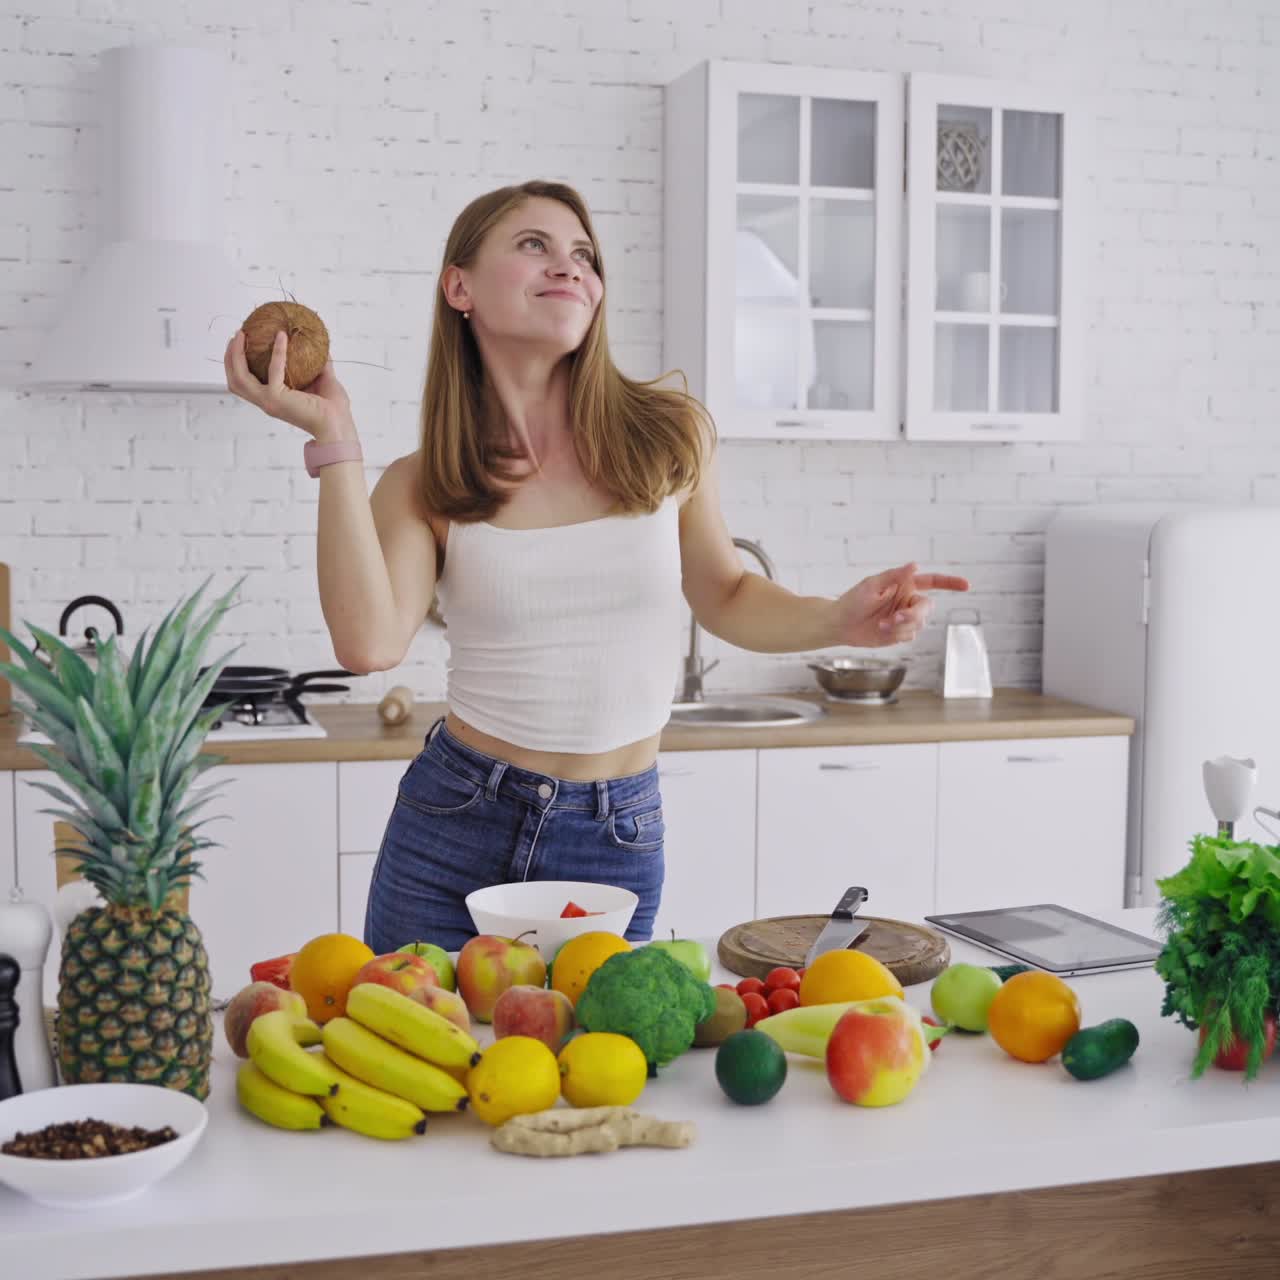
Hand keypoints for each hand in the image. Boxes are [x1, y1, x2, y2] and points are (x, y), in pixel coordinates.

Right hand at [223, 329, 356, 442]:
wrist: (338, 425)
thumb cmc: (333, 409)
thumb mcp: (323, 380)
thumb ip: (320, 363)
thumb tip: (322, 345)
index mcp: (272, 399)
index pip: (244, 383)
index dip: (237, 364)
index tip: (240, 343)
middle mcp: (266, 402)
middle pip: (234, 380)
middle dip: (229, 357)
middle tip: (236, 336)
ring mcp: (268, 401)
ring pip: (239, 377)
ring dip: (237, 354)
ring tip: (242, 334)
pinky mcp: (276, 398)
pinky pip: (274, 369)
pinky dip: (277, 351)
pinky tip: (282, 336)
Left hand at [829, 562, 970, 647]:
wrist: (841, 625)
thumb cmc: (853, 601)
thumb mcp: (871, 585)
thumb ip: (894, 576)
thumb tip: (914, 565)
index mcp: (905, 585)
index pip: (932, 582)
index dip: (950, 583)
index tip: (966, 585)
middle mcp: (908, 600)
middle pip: (927, 607)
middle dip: (913, 614)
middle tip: (895, 618)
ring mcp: (905, 618)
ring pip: (919, 624)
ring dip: (901, 626)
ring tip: (882, 625)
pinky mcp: (901, 633)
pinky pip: (910, 636)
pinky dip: (898, 634)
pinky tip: (883, 631)